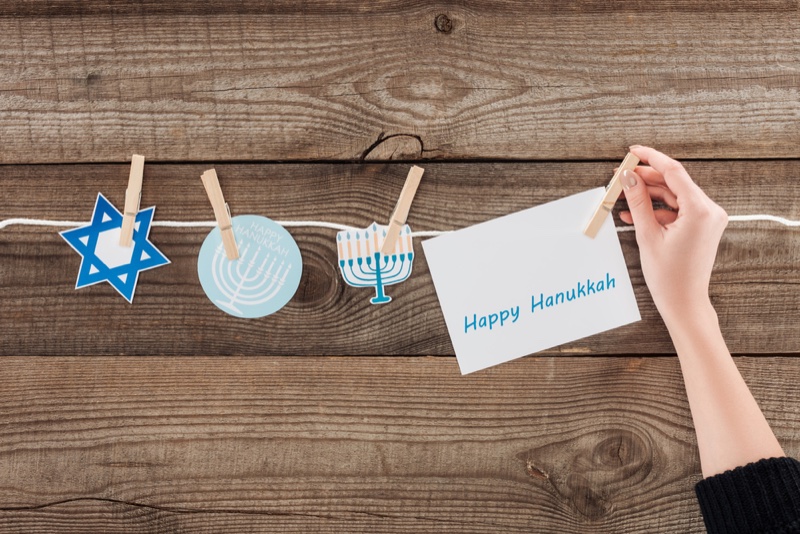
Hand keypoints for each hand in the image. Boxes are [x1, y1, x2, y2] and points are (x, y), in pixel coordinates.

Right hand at [619, 146, 727, 322]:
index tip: (633, 151)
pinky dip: (656, 210)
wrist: (684, 302)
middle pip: (673, 183)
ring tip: (622, 196)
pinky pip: (676, 209)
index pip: (674, 173)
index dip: (651, 159)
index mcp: (701, 211)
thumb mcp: (648, 235)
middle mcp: (709, 211)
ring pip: (673, 196)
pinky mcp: (701, 226)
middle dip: (645, 179)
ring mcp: (707, 218)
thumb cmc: (669, 276)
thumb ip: (637, 202)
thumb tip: (627, 178)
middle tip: (621, 176)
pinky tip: (633, 214)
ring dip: (647, 195)